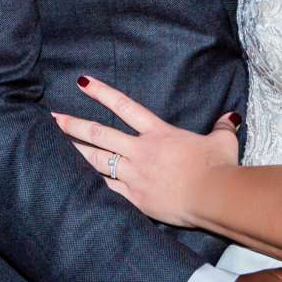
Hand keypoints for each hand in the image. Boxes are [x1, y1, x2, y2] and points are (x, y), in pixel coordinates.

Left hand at [53, 76, 236, 229]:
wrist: (214, 195)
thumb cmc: (219, 167)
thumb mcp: (223, 141)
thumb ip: (222, 127)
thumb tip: (230, 117)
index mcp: (158, 134)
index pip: (124, 106)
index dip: (101, 92)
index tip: (81, 82)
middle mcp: (141, 151)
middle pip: (99, 134)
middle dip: (72, 126)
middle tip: (51, 119)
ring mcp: (134, 175)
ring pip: (96, 161)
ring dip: (74, 153)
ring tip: (52, 148)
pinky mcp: (134, 199)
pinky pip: (104, 191)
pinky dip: (86, 186)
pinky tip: (70, 184)